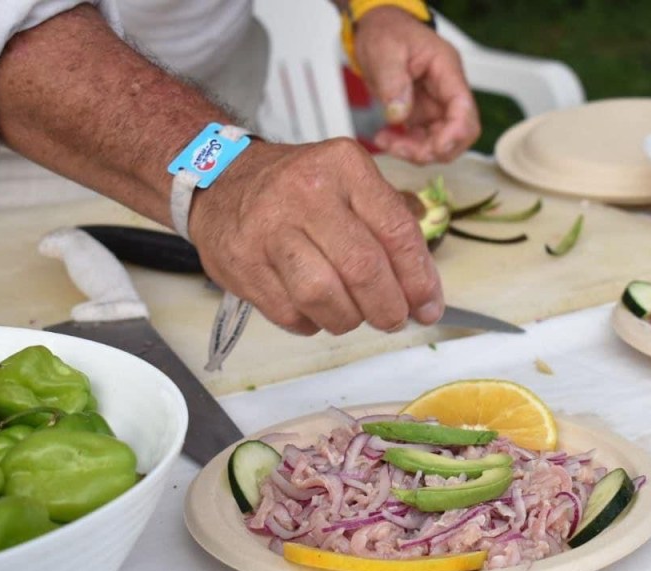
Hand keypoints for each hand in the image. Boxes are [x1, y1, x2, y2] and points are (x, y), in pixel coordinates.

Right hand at [186, 138, 443, 335]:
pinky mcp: (242, 262)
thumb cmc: (300, 191)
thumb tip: (424, 297)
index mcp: (345, 167)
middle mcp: (305, 191)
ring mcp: (268, 227)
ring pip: (323, 296)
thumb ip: (391, 231)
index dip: (419, 279)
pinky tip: (315, 309)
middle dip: (387, 307)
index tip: (429, 306)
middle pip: (362, 268)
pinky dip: (312, 322)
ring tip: (352, 314)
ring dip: (349, 319)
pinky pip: (290, 312)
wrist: (222, 180)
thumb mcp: (351, 185)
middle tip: (393, 319)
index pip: (396, 232)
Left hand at [352, 7, 479, 163]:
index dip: (455, 134)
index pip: (464, 108)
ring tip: (386, 141)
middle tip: (401, 149)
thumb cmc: (386, 33)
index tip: (434, 149)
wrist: (378, 30)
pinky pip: (424, 142)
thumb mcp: (384, 51)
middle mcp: (447, 91)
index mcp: (446, 70)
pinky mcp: (423, 116)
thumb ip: (393, 83)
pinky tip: (386, 139)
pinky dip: (406, 148)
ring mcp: (437, 106)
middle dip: (434, 149)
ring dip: (417, 152)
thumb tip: (399, 116)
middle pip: (460, 133)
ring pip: (442, 143)